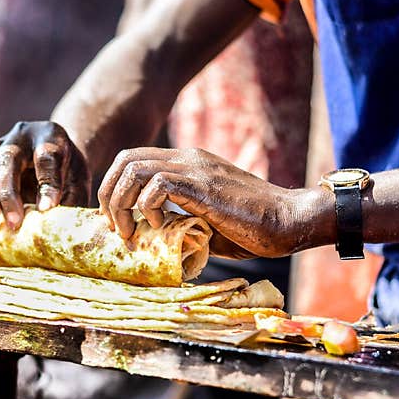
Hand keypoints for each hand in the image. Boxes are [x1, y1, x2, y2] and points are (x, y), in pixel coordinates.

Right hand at [0, 121, 89, 228]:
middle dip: (7, 191)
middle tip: (13, 222)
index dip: (47, 185)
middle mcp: (23, 134)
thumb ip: (69, 204)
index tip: (46, 210)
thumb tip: (54, 232)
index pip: (48, 157)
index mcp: (53, 137)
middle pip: (7, 156)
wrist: (57, 158)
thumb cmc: (69, 177)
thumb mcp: (79, 187)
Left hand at [98, 147, 328, 258]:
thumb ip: (178, 222)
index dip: (114, 189)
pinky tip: (161, 226)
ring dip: (122, 202)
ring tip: (130, 231)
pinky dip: (149, 206)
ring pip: (133, 168)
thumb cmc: (252, 229)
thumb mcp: (204, 224)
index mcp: (186, 163)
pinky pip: (157, 184)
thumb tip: (151, 240)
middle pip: (125, 160)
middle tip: (115, 227)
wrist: (289, 221)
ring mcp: (195, 168)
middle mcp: (187, 158)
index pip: (133, 160)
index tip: (116, 221)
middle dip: (109, 195)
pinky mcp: (203, 185)